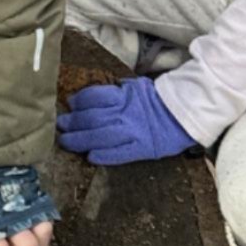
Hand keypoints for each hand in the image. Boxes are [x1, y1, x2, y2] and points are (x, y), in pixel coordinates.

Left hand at [57, 77, 197, 164]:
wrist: (185, 114)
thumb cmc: (157, 101)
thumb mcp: (137, 88)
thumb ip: (116, 92)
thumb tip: (88, 96)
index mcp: (125, 96)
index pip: (95, 96)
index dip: (79, 101)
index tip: (70, 105)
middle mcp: (126, 113)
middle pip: (92, 118)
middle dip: (72, 123)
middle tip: (61, 126)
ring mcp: (133, 132)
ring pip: (100, 137)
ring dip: (79, 140)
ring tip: (65, 142)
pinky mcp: (142, 149)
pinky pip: (119, 154)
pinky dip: (104, 156)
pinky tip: (91, 157)